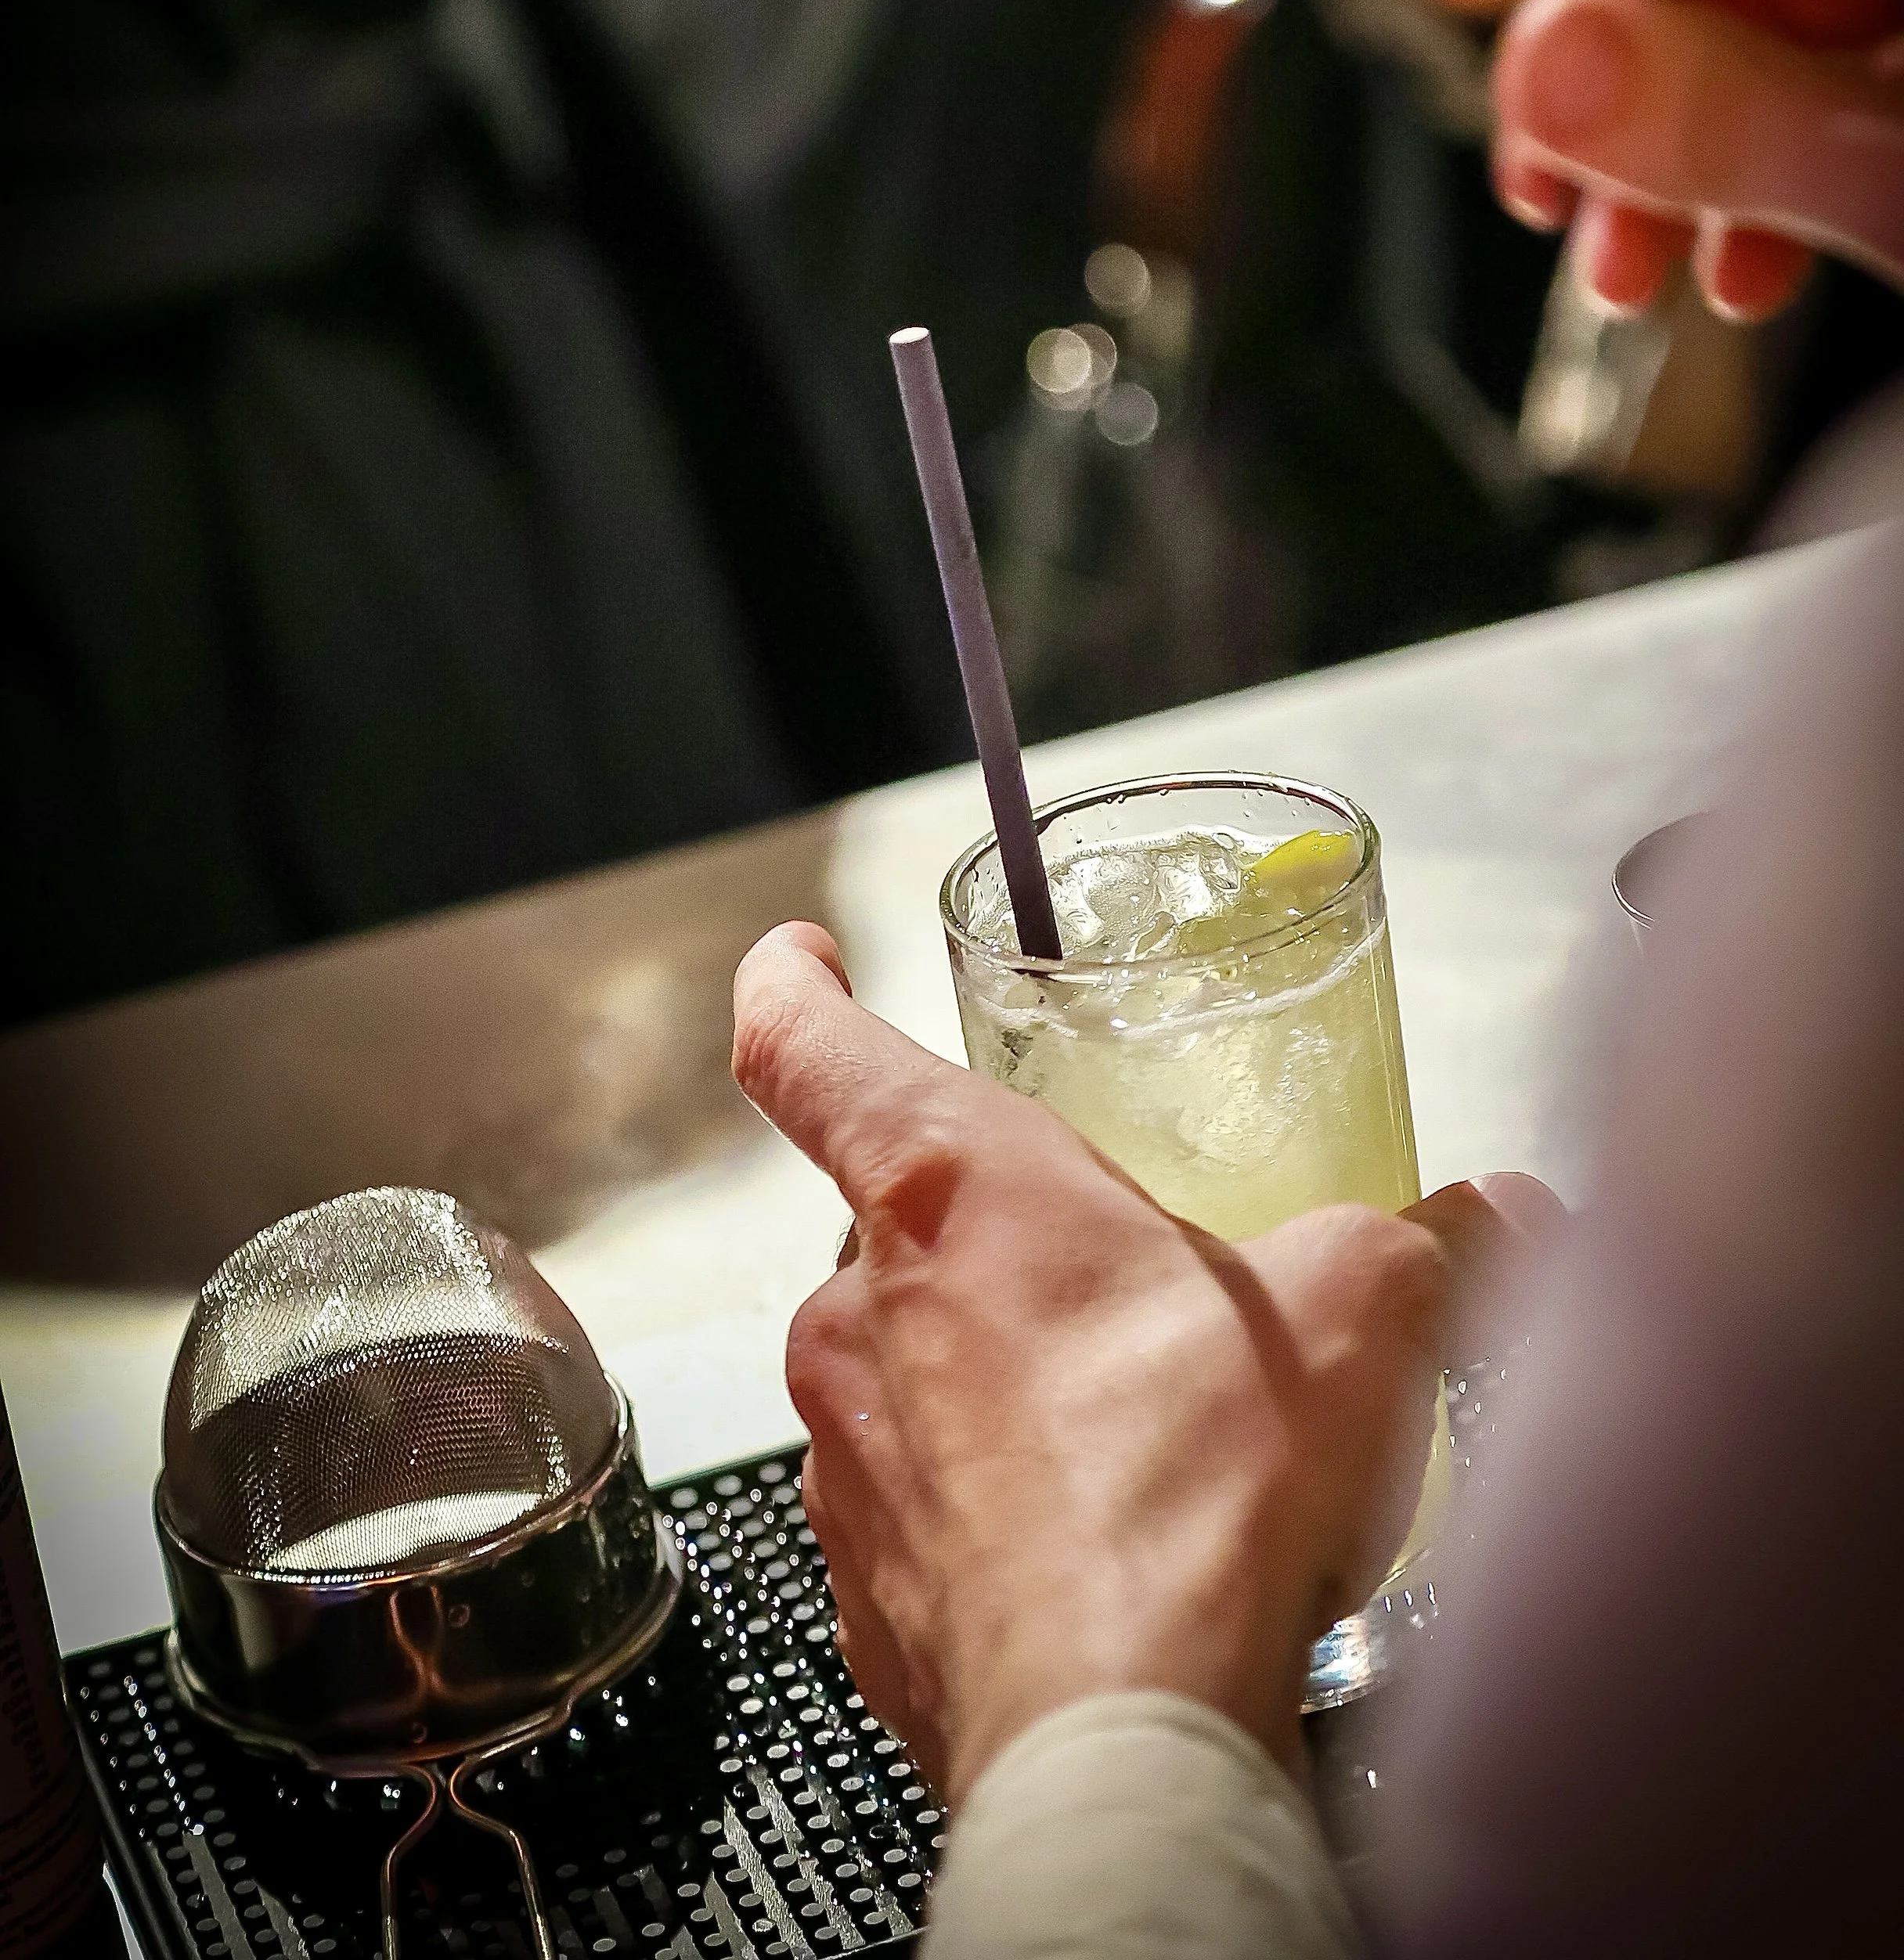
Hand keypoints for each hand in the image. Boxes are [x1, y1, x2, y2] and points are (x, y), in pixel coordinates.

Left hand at [732, 923, 1544, 1801]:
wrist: (1130, 1738)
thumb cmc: (1198, 1499)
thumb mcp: (1357, 1310)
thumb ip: (1425, 1237)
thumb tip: (1494, 1216)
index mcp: (944, 1188)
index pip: (803, 1040)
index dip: (792, 982)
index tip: (801, 958)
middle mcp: (858, 1315)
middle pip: (893, 1223)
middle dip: (1000, 1238)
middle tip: (1118, 1272)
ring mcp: (850, 1461)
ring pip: (910, 1373)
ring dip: (1003, 1380)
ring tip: (1146, 1429)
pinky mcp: (870, 1592)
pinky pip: (925, 1511)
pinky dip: (1001, 1509)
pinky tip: (1115, 1543)